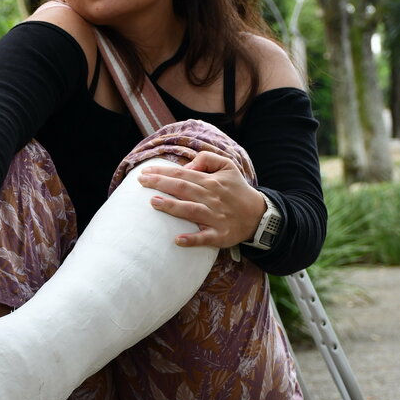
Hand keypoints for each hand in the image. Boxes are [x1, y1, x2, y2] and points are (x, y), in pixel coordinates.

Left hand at [137, 151, 265, 248]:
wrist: (258, 215)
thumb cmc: (237, 190)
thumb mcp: (228, 166)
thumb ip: (208, 159)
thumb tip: (188, 164)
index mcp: (212, 181)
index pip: (183, 174)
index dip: (163, 172)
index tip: (145, 172)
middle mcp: (212, 198)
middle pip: (183, 189)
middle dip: (160, 184)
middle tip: (141, 182)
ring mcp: (216, 218)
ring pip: (191, 211)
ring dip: (172, 207)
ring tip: (153, 203)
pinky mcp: (220, 235)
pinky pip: (205, 238)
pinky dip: (191, 240)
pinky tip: (177, 240)